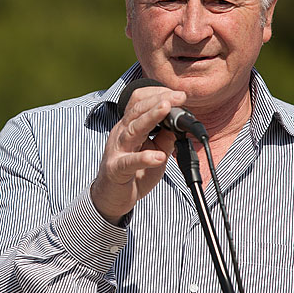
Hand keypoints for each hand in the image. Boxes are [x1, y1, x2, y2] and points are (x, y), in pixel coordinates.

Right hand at [91, 86, 185, 224]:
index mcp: (129, 126)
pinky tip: (158, 156)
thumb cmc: (134, 172)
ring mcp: (117, 150)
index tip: (180, 94)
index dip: (159, 95)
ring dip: (150, 118)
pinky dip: (144, 158)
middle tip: (180, 96)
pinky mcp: (116, 169)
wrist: (111, 197)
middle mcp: (121, 134)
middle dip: (159, 101)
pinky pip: (129, 162)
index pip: (141, 103)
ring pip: (132, 129)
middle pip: (137, 110)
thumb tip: (181, 125)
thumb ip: (166, 138)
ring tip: (167, 109)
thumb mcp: (155, 151)